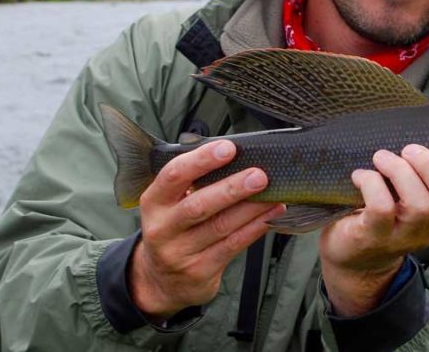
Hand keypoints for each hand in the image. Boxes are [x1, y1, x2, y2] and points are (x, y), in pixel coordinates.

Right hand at [128, 140, 284, 317]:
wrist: (161, 281)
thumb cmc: (174, 227)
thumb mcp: (170, 204)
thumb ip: (194, 182)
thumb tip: (238, 157)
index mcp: (154, 202)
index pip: (174, 175)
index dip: (201, 160)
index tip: (228, 148)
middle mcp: (162, 228)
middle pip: (199, 205)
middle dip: (232, 188)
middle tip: (259, 175)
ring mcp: (180, 253)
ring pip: (221, 226)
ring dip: (252, 208)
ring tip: (274, 194)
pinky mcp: (200, 271)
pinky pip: (233, 245)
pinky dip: (255, 227)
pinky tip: (271, 214)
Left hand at [319, 146, 428, 316]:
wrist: (351, 258)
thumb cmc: (383, 215)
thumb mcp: (411, 200)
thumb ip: (425, 179)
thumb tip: (428, 139)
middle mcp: (428, 230)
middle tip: (409, 150)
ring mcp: (402, 236)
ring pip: (418, 205)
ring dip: (400, 171)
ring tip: (382, 157)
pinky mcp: (373, 236)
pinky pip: (381, 208)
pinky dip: (372, 183)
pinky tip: (360, 176)